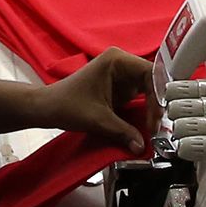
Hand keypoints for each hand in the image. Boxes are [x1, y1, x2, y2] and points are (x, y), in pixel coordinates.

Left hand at [34, 48, 153, 151]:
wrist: (47, 108)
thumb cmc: (66, 105)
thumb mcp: (98, 120)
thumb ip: (123, 132)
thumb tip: (142, 146)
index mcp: (116, 60)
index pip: (151, 73)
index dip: (158, 95)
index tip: (156, 117)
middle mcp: (121, 63)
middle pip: (152, 81)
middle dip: (157, 103)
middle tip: (157, 126)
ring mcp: (121, 75)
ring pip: (148, 90)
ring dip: (152, 108)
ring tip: (153, 127)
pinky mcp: (119, 88)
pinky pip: (139, 98)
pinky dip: (144, 111)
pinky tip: (147, 125)